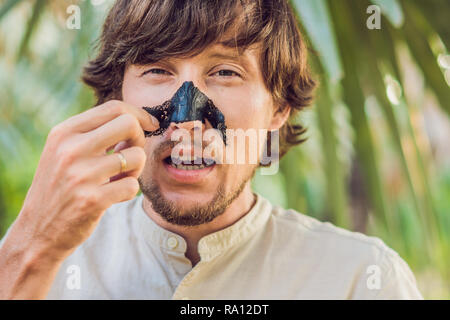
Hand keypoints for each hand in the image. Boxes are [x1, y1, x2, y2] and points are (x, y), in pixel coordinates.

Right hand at [15, 100, 157, 259]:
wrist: (38, 230)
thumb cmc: (60, 186)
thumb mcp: (64, 151)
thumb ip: (94, 132)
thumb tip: (137, 119)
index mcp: (64, 132)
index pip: (114, 108)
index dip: (139, 115)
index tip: (149, 125)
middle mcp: (71, 149)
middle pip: (129, 124)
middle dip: (139, 139)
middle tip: (131, 154)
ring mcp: (81, 175)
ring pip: (137, 156)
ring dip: (136, 169)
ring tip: (119, 178)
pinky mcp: (91, 200)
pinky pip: (133, 186)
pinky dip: (129, 191)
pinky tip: (113, 196)